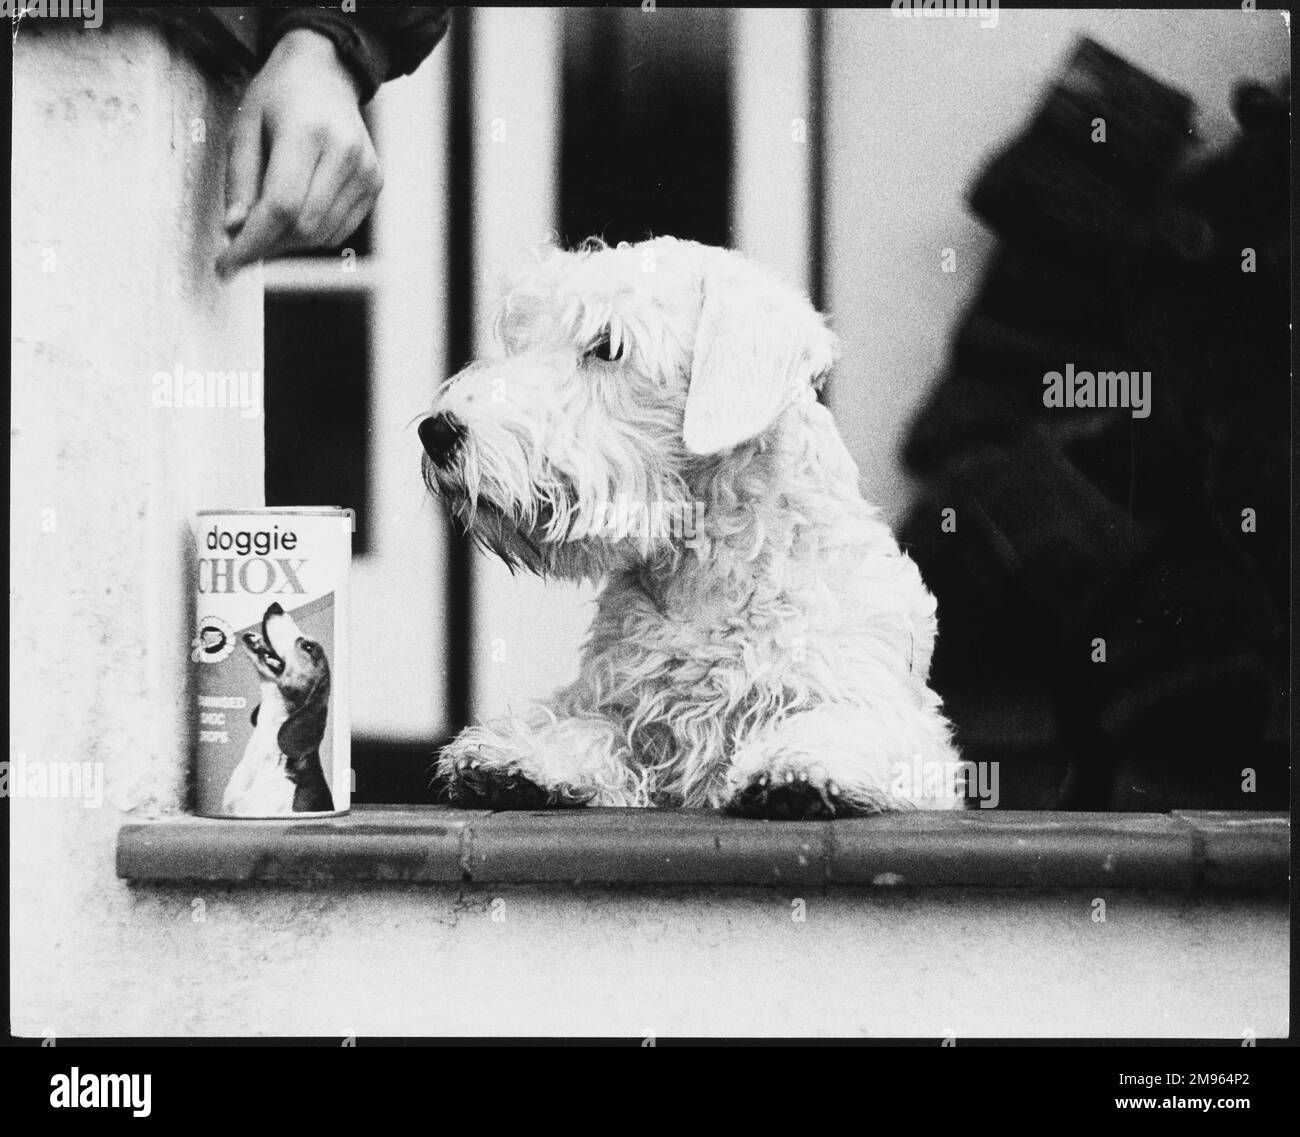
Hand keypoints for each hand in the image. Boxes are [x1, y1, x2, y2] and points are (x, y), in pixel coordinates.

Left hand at [216, 29, 382, 276]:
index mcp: (307, 133)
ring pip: (322, 235)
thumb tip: (236, 232)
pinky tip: (295, 215)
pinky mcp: (374, 183)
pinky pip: (339, 229)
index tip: (226, 265)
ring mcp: (365, 170)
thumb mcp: (244, 127)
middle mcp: (344, 153)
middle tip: (241, 243)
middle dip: (268, 244)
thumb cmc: (277, 97)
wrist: (325, 72)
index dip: (252, 242)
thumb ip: (240, 180)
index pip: (282, 206)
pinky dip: (312, 234)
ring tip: (267, 224)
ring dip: (288, 241)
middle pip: (304, 227)